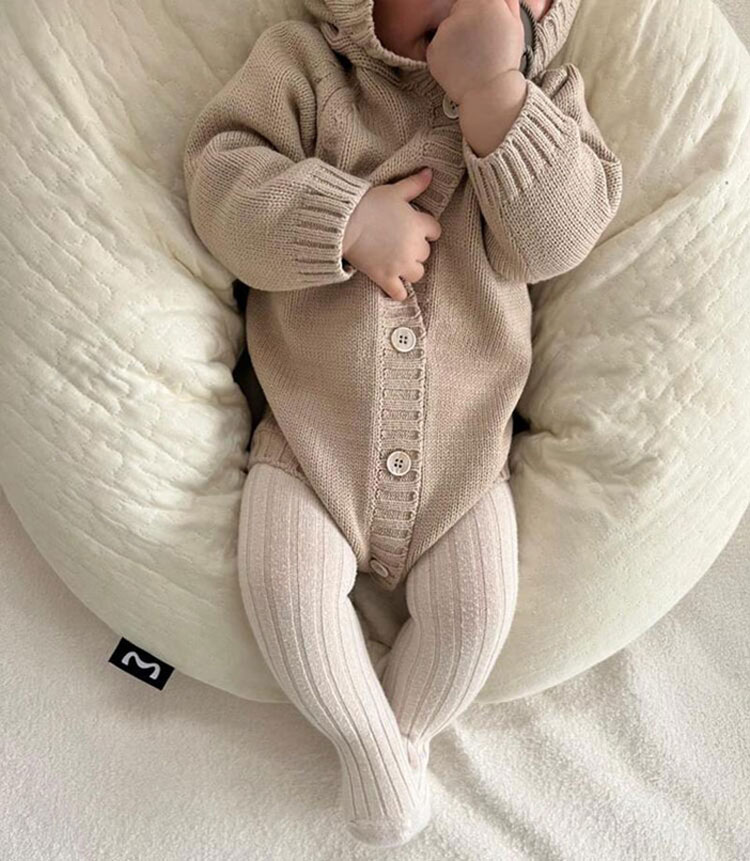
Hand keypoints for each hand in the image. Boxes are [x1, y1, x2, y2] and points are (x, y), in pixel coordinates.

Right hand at [342, 168, 441, 300]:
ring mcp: (400, 265)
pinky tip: (394, 286)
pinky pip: (400, 293)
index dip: (425, 230)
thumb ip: (414, 184)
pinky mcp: (385, 278)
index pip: (435, 231)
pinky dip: (398, 292)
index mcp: (418, 225)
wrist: (344, 222)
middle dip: (416, 249)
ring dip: (410, 270)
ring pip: (417, 273)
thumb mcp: (394, 190)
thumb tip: (430, 172)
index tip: (413, 228)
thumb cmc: (368, 203)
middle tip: (400, 244)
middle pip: (425, 253)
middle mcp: (413, 247)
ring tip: (398, 263)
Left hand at [425, 0, 524, 104]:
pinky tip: (459, 66)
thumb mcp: (515, 26)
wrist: (489, 92)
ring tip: (470, 58)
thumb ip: (507, 4)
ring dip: (455, 39)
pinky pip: (438, 46)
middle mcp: (463, 12)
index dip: (478, 12)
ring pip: (447, 28)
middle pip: (458, 9)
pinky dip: (445, 55)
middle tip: (477, 45)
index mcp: (486, 3)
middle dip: (465, 23)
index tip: (481, 26)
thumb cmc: (505, 62)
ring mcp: (445, 30)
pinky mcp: (433, 48)